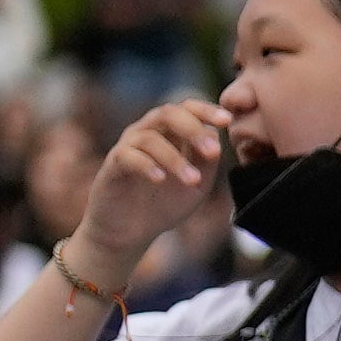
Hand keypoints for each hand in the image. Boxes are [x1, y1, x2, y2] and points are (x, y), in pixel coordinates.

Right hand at [73, 99, 231, 272]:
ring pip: (151, 138)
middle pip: (167, 114)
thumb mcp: (196, 185)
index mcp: (171, 133)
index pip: (187, 109)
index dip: (206, 110)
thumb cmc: (164, 203)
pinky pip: (128, 156)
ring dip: (175, 159)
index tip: (227, 121)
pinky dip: (146, 165)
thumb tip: (217, 138)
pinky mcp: (113, 165)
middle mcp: (147, 132)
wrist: (130, 231)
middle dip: (193, 130)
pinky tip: (160, 179)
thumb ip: (207, 163)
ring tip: (193, 180)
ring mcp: (129, 146)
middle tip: (213, 153)